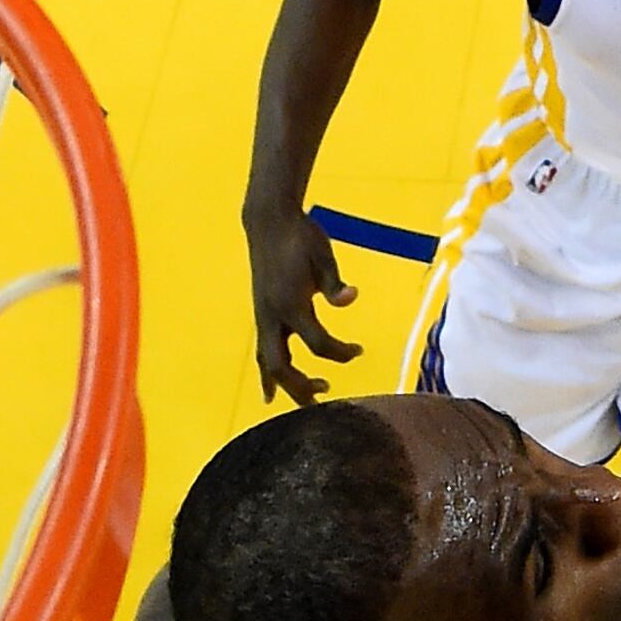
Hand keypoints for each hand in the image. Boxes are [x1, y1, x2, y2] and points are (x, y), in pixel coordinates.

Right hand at [246, 202, 359, 402]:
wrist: (269, 222)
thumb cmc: (301, 237)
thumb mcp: (324, 255)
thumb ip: (334, 282)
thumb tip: (351, 298)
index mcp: (291, 303)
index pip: (318, 343)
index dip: (340, 352)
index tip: (359, 350)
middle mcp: (272, 316)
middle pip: (282, 366)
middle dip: (302, 386)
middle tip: (328, 393)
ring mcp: (263, 316)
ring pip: (268, 363)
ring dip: (287, 384)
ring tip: (310, 398)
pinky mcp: (262, 314)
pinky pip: (262, 352)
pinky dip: (267, 374)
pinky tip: (270, 394)